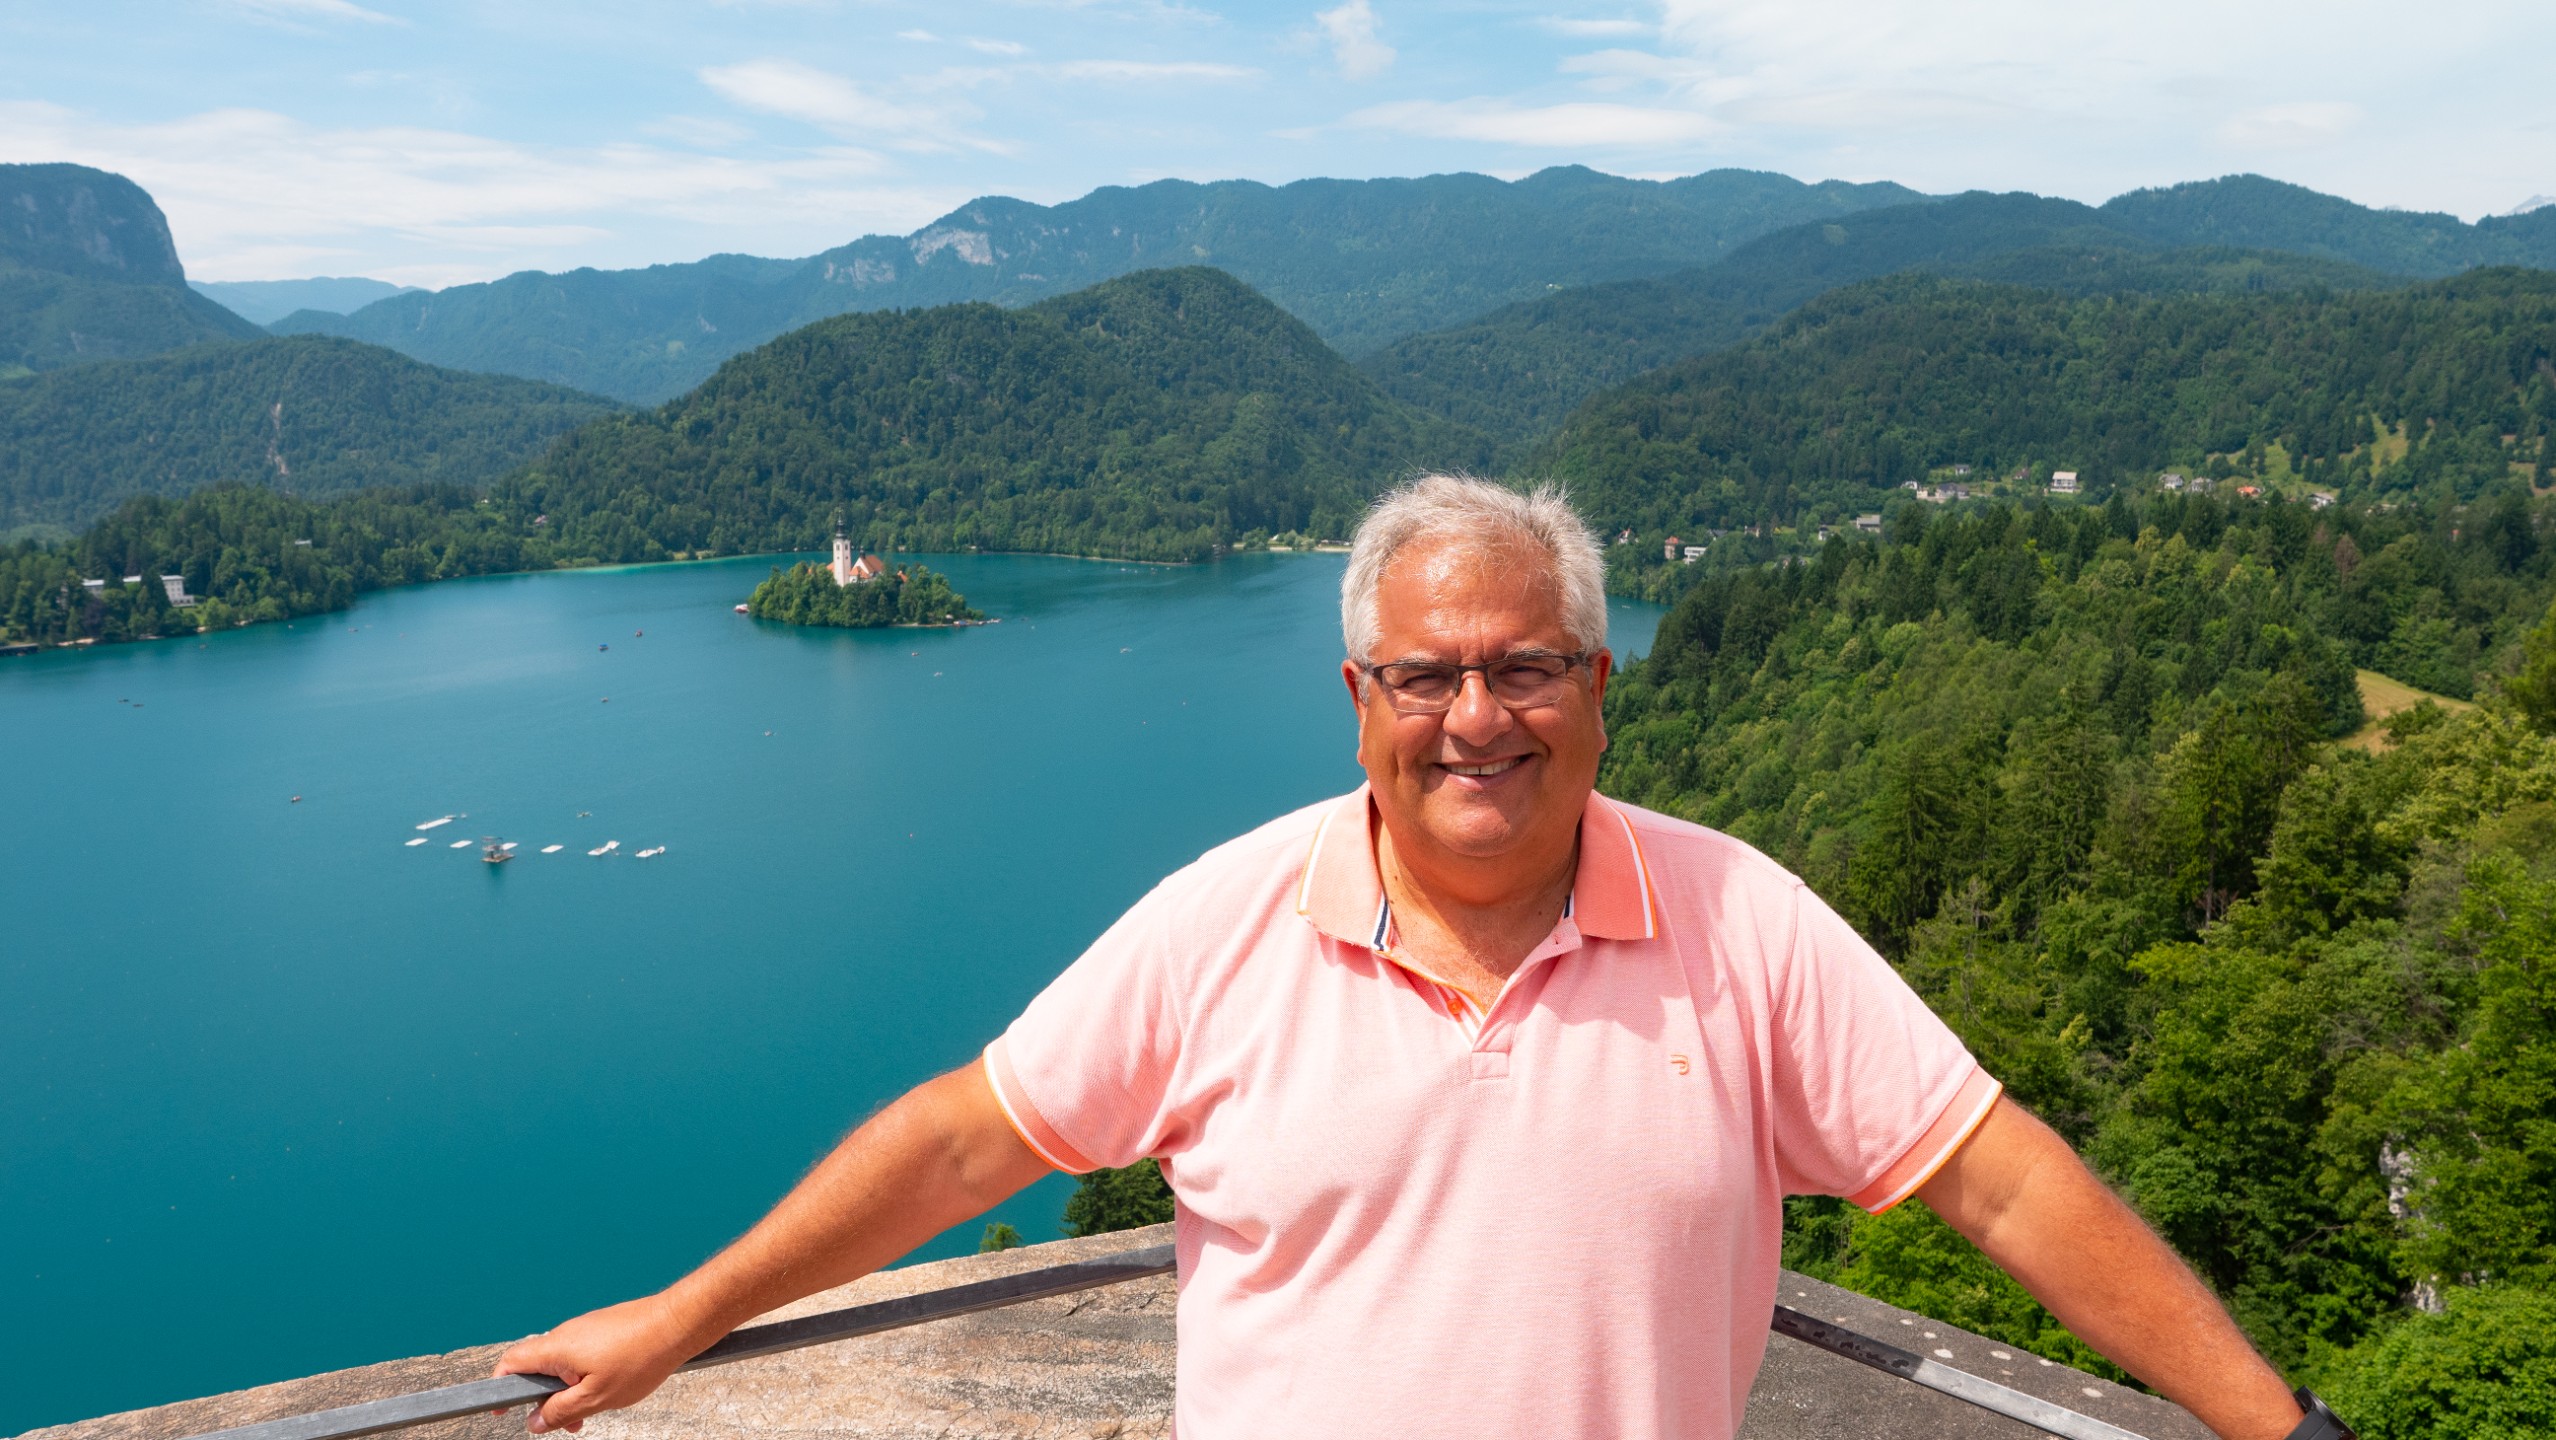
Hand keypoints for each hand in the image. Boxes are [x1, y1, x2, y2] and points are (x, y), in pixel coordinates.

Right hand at [492, 1293, 706, 1432]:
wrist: (678, 1323)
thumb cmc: (641, 1357)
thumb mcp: (596, 1398)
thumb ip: (561, 1412)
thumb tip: (534, 1422)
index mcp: (556, 1348)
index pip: (511, 1363)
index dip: (499, 1387)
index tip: (502, 1409)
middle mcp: (565, 1334)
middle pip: (538, 1369)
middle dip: (547, 1400)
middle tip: (569, 1423)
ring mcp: (585, 1328)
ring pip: (563, 1365)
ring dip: (570, 1392)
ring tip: (593, 1411)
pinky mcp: (602, 1328)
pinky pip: (582, 1356)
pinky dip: (586, 1377)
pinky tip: (609, 1389)